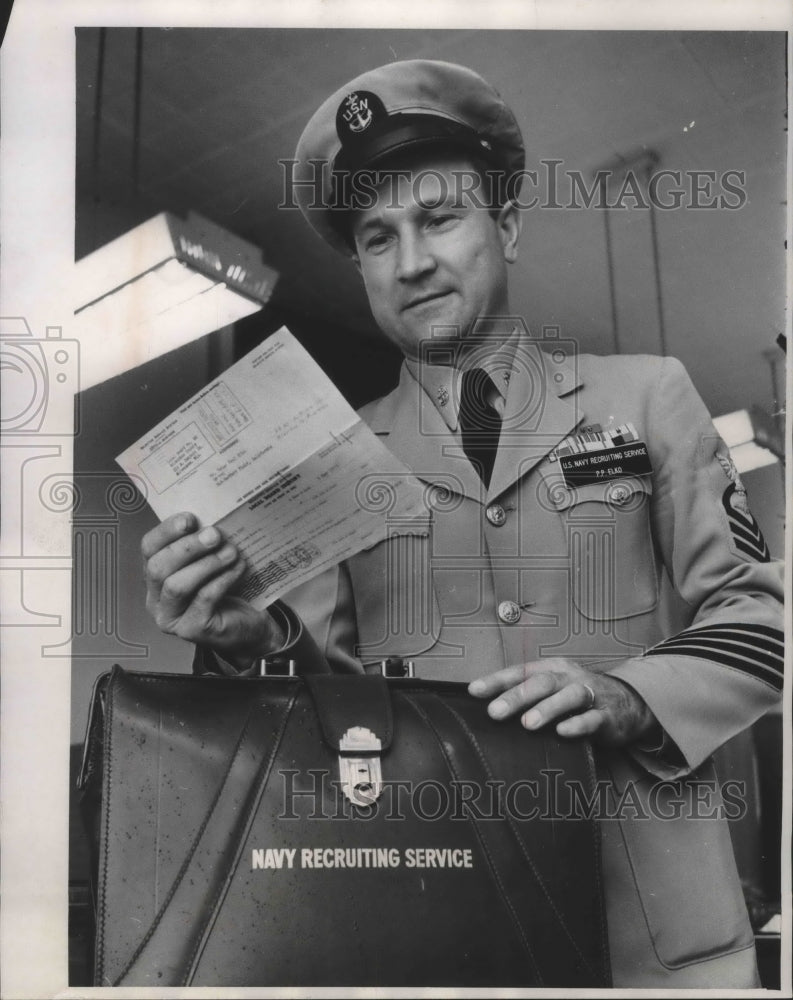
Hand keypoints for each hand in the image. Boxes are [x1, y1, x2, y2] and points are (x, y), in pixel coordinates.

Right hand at [142, 512, 284, 668]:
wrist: (249, 624)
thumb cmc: (227, 589)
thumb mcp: (210, 562)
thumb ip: (202, 544)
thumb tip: (208, 520)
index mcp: (155, 577)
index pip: (148, 549)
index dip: (166, 531)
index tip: (190, 518)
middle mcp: (155, 600)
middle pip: (157, 568)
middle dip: (187, 548)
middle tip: (215, 535)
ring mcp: (171, 618)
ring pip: (176, 586)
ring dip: (206, 564)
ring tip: (231, 552)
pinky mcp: (192, 630)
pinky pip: (203, 599)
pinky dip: (222, 579)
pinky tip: (238, 568)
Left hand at [468, 657, 657, 747]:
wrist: (627, 703)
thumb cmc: (580, 696)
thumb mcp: (553, 688)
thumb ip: (526, 695)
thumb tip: (488, 706)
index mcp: (552, 669)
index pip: (520, 672)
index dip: (497, 680)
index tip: (474, 691)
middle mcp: (569, 678)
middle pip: (542, 682)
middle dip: (517, 697)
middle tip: (495, 712)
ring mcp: (590, 695)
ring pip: (568, 696)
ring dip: (547, 708)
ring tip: (528, 723)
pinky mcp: (607, 715)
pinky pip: (592, 719)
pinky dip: (577, 725)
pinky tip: (563, 732)